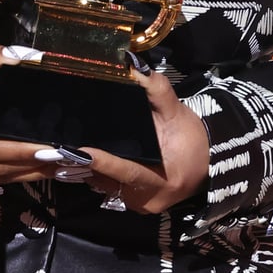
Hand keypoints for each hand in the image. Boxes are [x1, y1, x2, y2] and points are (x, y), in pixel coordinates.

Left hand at [80, 64, 208, 214]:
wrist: (208, 162)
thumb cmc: (191, 138)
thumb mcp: (177, 113)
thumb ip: (158, 91)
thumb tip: (135, 67)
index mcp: (163, 180)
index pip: (129, 171)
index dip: (105, 162)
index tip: (82, 151)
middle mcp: (149, 199)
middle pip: (111, 181)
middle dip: (87, 164)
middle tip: (63, 146)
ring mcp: (140, 205)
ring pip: (106, 186)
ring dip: (89, 169)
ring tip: (67, 150)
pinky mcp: (135, 203)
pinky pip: (110, 188)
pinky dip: (99, 173)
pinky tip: (86, 157)